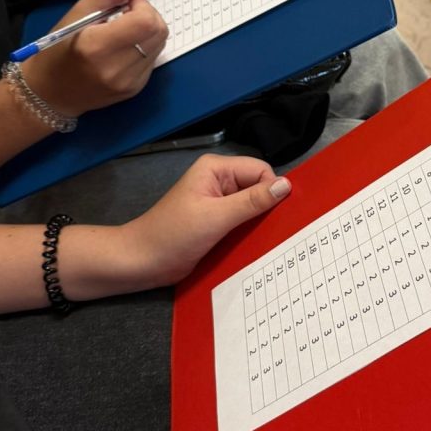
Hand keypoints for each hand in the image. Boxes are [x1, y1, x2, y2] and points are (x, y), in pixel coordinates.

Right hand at [23, 0, 167, 116]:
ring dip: (148, 31)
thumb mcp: (79, 11)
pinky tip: (124, 48)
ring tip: (123, 32)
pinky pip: (154, 58)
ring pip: (161, 43)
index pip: (146, 20)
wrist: (52, 91)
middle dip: (147, 15)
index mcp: (97, 46)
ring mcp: (129, 82)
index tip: (125, 5)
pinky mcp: (137, 89)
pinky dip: (145, 47)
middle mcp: (116, 69)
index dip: (141, 5)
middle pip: (159, 30)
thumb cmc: (59, 46)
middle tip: (125, 17)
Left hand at [123, 155, 292, 286]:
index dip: (271, 191)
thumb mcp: (216, 217)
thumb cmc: (173, 235)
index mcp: (217, 169)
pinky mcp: (218, 221)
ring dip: (259, 222)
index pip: (261, 171)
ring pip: (253, 206)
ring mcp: (219, 202)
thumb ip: (252, 201)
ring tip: (265, 239)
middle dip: (267, 207)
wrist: (143, 262)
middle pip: (259, 187)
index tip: (277, 216)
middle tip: (275, 230)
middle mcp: (220, 181)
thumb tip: (287, 185)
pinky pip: (244, 221)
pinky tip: (255, 244)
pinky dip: (250, 232)